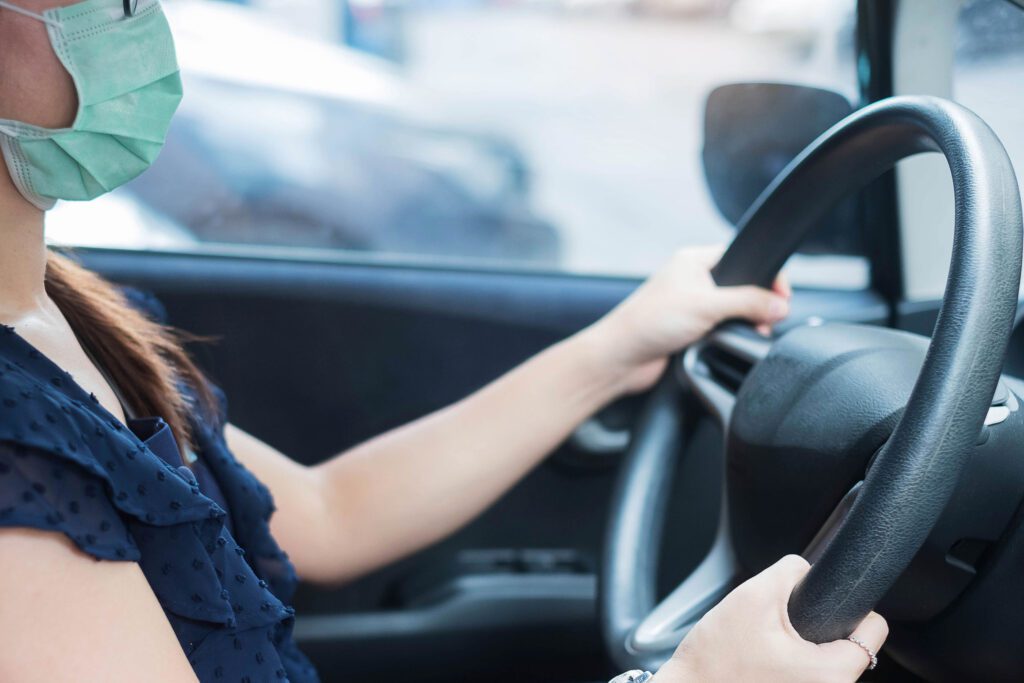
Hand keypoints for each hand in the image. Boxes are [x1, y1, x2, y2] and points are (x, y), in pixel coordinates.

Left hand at [586, 246, 790, 392]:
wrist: (620, 359)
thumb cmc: (650, 323)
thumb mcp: (706, 306)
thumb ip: (747, 303)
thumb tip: (781, 304)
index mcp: (694, 260)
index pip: (743, 257)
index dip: (766, 275)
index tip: (783, 296)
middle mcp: (693, 280)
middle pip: (742, 286)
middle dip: (758, 303)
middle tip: (769, 320)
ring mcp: (691, 305)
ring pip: (733, 310)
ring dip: (744, 322)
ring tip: (752, 333)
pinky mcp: (689, 329)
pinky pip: (721, 329)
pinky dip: (730, 336)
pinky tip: (731, 344)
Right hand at [654, 555, 888, 682]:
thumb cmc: (716, 660)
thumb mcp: (753, 597)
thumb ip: (790, 571)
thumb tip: (806, 567)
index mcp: (833, 673)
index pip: (874, 628)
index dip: (852, 603)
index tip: (826, 600)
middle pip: (850, 643)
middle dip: (819, 624)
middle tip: (783, 623)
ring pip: (826, 660)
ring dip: (803, 644)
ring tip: (768, 642)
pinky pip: (808, 675)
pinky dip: (791, 661)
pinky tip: (763, 659)